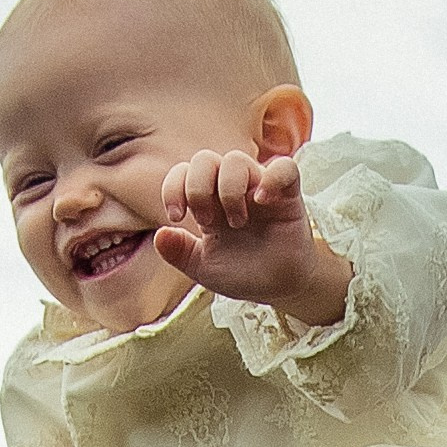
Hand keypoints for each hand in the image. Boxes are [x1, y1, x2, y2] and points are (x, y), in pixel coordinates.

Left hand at [155, 148, 351, 326]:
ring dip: (229, 189)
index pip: (183, 173)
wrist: (277, 288)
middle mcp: (231, 189)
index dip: (173, 187)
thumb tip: (158, 234)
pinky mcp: (288, 194)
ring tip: (236, 222)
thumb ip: (179, 253)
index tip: (175, 216)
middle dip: (198, 187)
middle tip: (207, 220)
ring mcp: (258, 188)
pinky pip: (284, 168)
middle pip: (205, 159)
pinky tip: (263, 201)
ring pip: (237, 159)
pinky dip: (272, 179)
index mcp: (208, 202)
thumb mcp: (203, 268)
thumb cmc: (242, 273)